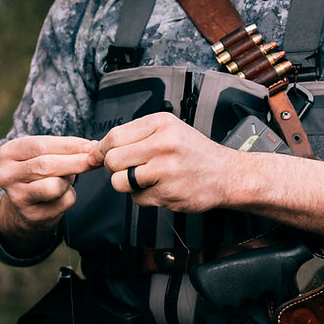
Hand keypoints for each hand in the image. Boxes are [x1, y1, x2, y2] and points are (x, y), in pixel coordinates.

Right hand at [0, 134, 97, 243]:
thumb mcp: (43, 154)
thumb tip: (93, 147)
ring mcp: (17, 197)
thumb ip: (64, 149)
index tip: (90, 145)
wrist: (25, 205)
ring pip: (55, 186)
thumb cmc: (39, 172)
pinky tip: (63, 194)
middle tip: (95, 159)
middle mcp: (7, 175)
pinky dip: (70, 195)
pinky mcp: (32, 216)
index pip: (41, 146)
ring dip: (69, 180)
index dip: (69, 145)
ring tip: (68, 178)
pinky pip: (63, 201)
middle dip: (76, 161)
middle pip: (47, 165)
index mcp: (8, 153)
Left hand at [94, 112, 237, 212]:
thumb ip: (135, 136)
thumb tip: (97, 149)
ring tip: (144, 178)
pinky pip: (137, 199)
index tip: (97, 156)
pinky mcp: (167, 194)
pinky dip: (143, 197)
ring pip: (120, 182)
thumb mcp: (169, 131)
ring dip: (126, 184)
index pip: (114, 136)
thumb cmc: (195, 153)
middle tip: (128, 168)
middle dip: (114, 168)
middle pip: (113, 160)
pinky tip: (160, 188)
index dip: (101, 150)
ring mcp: (165, 170)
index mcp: (161, 124)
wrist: (226, 175)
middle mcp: (163, 145)